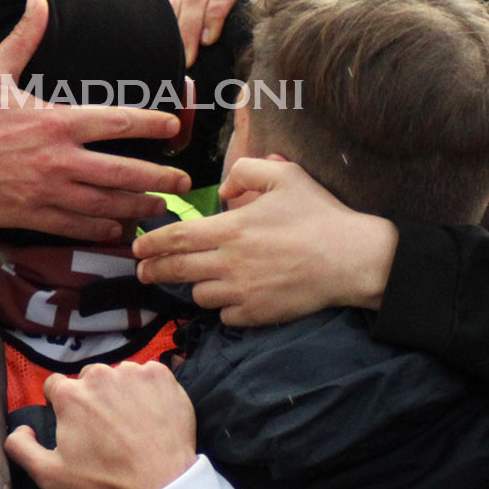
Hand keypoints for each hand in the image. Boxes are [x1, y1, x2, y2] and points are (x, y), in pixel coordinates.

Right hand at [0, 0, 186, 241]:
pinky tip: (118, 226)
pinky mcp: (28, 215)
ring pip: (106, 203)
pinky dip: (101, 227)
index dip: (151, 124)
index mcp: (55, 121)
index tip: (173, 126)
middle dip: (159, 177)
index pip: (117, 122)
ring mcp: (45, 191)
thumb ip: (23, 37)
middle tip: (183, 180)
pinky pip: (76, 225)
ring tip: (159, 207)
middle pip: (124, 171)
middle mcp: (57, 159)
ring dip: (137, 205)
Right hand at [5, 362, 196, 488]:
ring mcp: (133, 372)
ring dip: (121, 393)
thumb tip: (19, 427)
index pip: (55, 386)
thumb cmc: (106, 481)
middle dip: (92, 398)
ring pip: (118, 376)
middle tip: (107, 428)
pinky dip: (148, 390)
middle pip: (88, 379)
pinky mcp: (161, 375)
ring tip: (132, 423)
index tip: (78, 426)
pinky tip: (152, 414)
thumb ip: (20, 448)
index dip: (63, 406)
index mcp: (70, 394)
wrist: (163, 485)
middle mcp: (99, 374)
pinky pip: (148, 375)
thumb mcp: (50, 475)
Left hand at [132, 158, 396, 325]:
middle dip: (153, 271)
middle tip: (144, 271)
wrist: (352, 259)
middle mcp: (228, 263)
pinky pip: (226, 315)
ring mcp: (242, 292)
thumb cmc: (318, 215)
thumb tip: (225, 190)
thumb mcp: (284, 175)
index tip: (137, 248)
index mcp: (229, 229)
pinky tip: (232, 296)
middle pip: (176, 271)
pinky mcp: (257, 315)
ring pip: (200, 296)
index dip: (150, 244)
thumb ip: (246, 172)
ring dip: (195, 287)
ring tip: (199, 279)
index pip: (174, 238)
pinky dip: (224, 307)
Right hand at [154, 0, 246, 65]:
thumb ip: (229, 52)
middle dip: (189, 30)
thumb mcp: (226, 47)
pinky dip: (158, 14)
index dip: (215, 16)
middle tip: (185, 58)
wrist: (195, 25)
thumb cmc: (215, 42)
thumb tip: (227, 86)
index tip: (207, 42)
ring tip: (169, 50)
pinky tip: (158, 31)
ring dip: (171, 26)